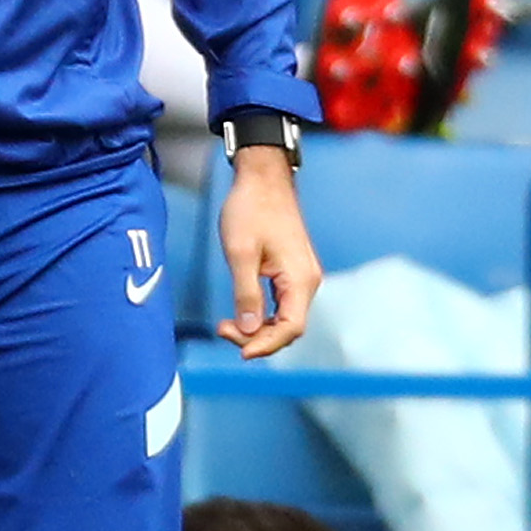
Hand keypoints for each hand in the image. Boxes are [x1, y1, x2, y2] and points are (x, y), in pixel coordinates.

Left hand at [216, 145, 321, 359]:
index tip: (240, 352)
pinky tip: (242, 314)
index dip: (266, 345)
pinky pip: (282, 305)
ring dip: (259, 328)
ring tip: (226, 325)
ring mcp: (302, 276)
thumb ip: (246, 295)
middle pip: (289, 327)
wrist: (262, 178)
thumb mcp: (241, 253)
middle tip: (222, 330)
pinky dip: (263, 315)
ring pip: (285, 318)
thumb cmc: (251, 209)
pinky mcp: (293, 272)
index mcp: (300, 278)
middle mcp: (308, 281)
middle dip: (257, 338)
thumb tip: (249, 331)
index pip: (291, 328)